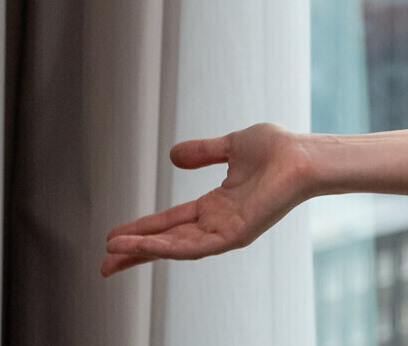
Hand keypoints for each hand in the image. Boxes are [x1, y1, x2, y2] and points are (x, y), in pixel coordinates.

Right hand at [100, 123, 317, 276]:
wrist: (303, 154)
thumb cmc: (279, 149)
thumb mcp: (231, 146)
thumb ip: (203, 152)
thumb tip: (173, 155)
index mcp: (217, 205)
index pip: (171, 222)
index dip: (143, 229)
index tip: (113, 236)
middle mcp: (219, 222)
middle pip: (169, 242)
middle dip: (136, 251)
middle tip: (105, 262)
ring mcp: (226, 231)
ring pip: (176, 248)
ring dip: (144, 251)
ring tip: (112, 255)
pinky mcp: (235, 235)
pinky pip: (194, 247)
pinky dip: (166, 248)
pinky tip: (142, 246)